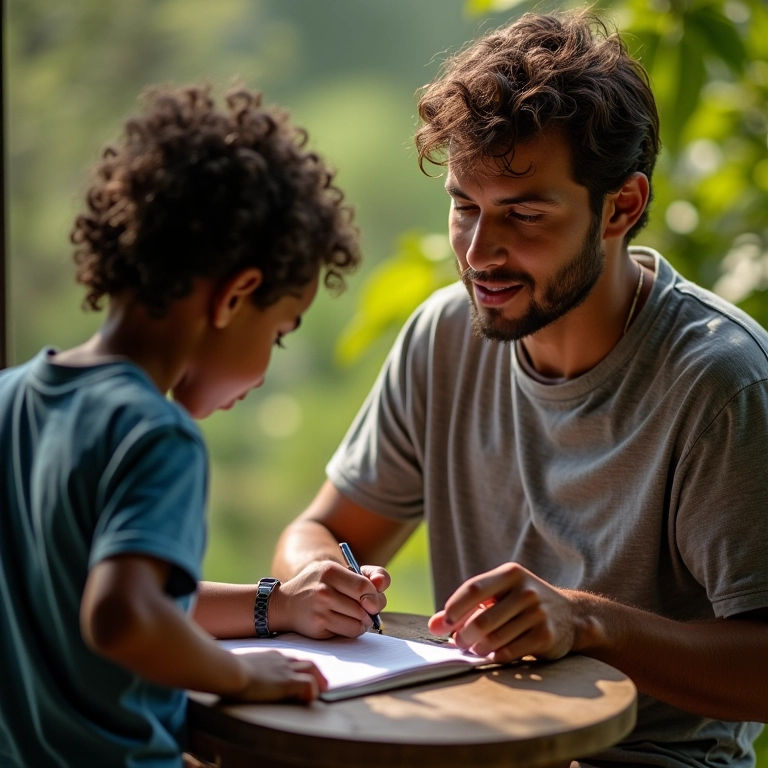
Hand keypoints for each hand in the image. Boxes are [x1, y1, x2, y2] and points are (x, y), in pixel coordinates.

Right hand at [229, 650, 326, 702]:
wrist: (229, 670)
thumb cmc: (226, 671)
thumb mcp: (238, 667)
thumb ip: (242, 670)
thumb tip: (232, 677)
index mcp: (270, 656)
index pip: (291, 660)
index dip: (300, 668)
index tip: (302, 675)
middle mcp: (281, 660)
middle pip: (307, 662)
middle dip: (317, 673)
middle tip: (323, 684)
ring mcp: (285, 670)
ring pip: (312, 670)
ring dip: (319, 681)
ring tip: (322, 692)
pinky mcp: (287, 682)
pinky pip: (309, 684)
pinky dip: (312, 691)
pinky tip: (308, 699)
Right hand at [269, 560, 388, 638]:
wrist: (286, 604)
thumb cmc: (319, 586)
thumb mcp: (337, 573)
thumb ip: (365, 575)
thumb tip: (382, 585)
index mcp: (330, 570)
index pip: (364, 586)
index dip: (375, 595)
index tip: (373, 600)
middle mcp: (324, 589)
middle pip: (364, 605)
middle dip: (373, 610)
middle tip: (369, 610)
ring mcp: (320, 608)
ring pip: (359, 620)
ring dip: (364, 621)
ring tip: (357, 616)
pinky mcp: (319, 625)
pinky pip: (350, 631)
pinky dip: (355, 629)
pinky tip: (347, 623)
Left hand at [428, 563, 579, 662]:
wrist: (572, 616)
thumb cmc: (523, 603)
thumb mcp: (499, 595)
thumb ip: (467, 607)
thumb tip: (433, 625)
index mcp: (511, 574)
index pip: (473, 589)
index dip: (453, 608)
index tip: (442, 625)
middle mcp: (526, 591)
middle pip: (482, 619)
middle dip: (463, 635)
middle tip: (458, 643)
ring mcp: (538, 614)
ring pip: (495, 638)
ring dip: (478, 648)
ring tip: (474, 648)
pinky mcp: (546, 636)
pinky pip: (509, 652)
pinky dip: (495, 656)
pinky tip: (492, 654)